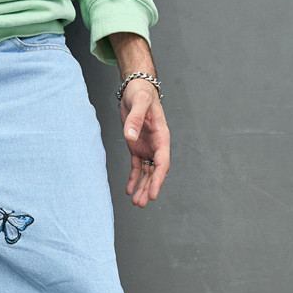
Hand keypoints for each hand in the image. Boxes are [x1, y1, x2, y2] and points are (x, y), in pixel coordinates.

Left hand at [119, 81, 169, 207]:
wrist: (136, 88)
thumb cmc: (141, 93)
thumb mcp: (138, 103)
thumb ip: (135, 120)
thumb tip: (130, 137)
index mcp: (162, 136)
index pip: (163, 162)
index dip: (158, 179)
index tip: (152, 193)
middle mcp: (156, 145)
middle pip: (155, 171)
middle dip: (149, 188)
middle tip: (141, 203)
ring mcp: (147, 147)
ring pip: (146, 172)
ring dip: (142, 187)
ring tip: (136, 203)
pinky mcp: (137, 147)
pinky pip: (136, 167)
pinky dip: (133, 178)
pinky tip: (129, 191)